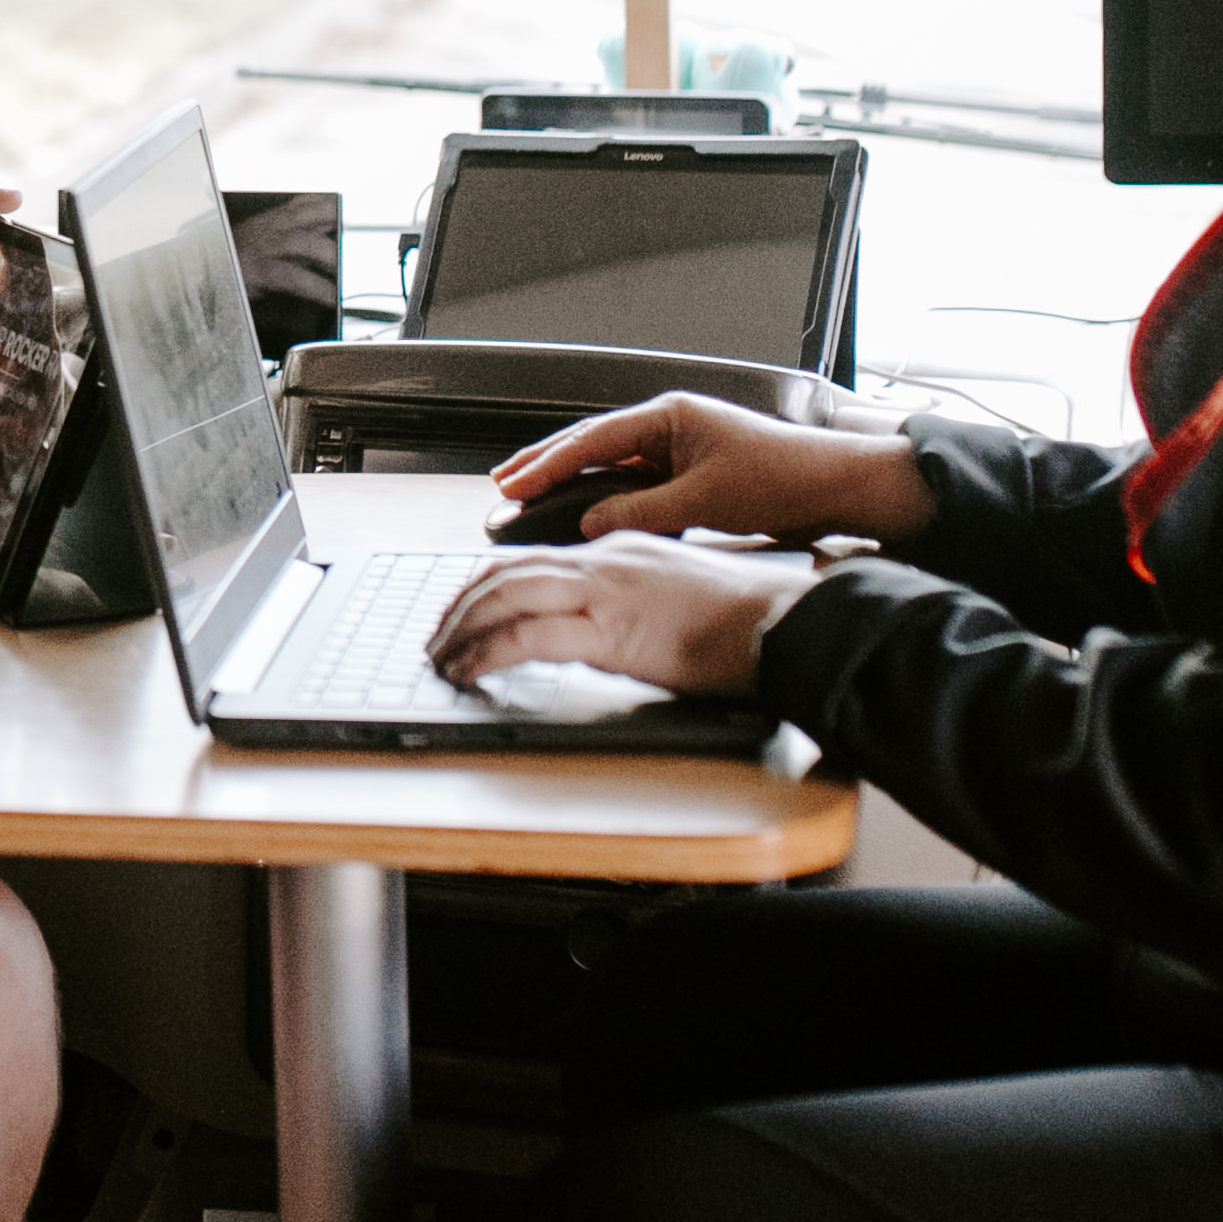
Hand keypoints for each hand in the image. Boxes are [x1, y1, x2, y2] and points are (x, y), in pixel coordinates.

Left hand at [429, 533, 820, 700]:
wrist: (784, 624)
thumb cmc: (746, 622)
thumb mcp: (676, 599)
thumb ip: (631, 605)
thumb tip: (599, 630)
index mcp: (620, 550)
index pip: (533, 559)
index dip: (487, 585)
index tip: (464, 612)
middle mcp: (605, 560)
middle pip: (504, 571)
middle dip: (460, 605)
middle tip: (438, 637)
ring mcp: (606, 591)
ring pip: (505, 596)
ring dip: (463, 629)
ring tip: (444, 657)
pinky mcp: (611, 630)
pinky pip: (528, 636)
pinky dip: (488, 653)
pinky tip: (473, 671)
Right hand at [490, 392, 931, 549]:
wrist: (836, 487)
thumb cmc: (783, 479)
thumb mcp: (705, 501)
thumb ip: (642, 512)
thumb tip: (593, 523)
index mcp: (670, 416)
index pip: (594, 438)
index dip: (548, 463)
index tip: (513, 484)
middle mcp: (670, 426)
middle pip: (593, 442)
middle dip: (546, 462)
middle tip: (504, 483)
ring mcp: (679, 448)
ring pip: (610, 462)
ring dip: (571, 478)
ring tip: (529, 494)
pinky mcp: (691, 472)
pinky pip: (633, 480)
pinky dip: (603, 494)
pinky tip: (583, 510)